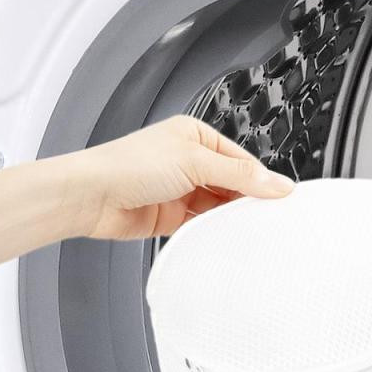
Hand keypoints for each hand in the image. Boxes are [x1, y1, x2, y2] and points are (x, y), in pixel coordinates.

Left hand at [57, 116, 293, 240]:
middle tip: (267, 215)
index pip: (240, 159)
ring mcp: (179, 189)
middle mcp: (187, 161)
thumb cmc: (128, 165)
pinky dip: (212, 231)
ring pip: (218, 205)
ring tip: (246, 227)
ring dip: (229, 216)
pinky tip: (222, 235)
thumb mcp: (194, 162)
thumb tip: (276, 183)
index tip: (280, 198)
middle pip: (231, 183)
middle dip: (246, 199)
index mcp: (194, 136)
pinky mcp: (171, 217)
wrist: (91, 197)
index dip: (260, 179)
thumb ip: (239, 176)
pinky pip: (201, 224)